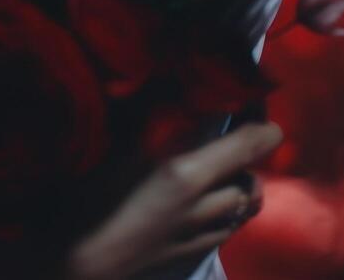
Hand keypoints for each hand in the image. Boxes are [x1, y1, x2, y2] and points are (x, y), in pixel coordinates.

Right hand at [65, 122, 281, 279]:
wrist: (80, 263)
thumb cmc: (88, 202)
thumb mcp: (113, 149)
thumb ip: (146, 116)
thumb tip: (166, 81)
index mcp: (187, 173)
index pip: (249, 145)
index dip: (262, 125)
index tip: (252, 107)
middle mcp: (205, 205)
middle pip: (252, 179)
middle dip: (249, 159)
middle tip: (233, 136)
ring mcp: (202, 233)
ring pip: (245, 207)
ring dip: (241, 187)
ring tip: (224, 172)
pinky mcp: (194, 252)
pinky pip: (230, 229)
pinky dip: (229, 212)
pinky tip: (210, 206)